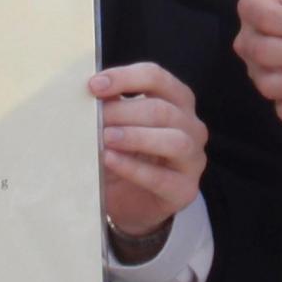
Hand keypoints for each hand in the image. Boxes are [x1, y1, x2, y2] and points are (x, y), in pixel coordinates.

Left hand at [89, 62, 206, 243]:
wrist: (132, 203)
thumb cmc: (125, 155)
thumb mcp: (117, 126)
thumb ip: (110, 108)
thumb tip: (89, 93)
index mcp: (176, 100)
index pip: (156, 77)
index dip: (125, 78)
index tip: (94, 86)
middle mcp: (191, 126)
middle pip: (163, 109)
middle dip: (124, 111)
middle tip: (93, 118)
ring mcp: (193, 159)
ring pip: (174, 140)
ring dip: (135, 136)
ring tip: (106, 137)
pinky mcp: (185, 190)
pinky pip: (161, 178)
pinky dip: (133, 167)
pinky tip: (110, 160)